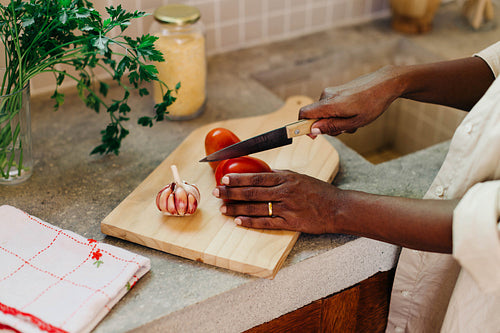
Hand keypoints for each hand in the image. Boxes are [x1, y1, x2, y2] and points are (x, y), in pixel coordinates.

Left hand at [213, 170, 339, 233]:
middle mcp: (285, 192)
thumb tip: (260, 173)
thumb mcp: (299, 177)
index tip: (224, 178)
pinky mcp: (290, 223)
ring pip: (256, 207)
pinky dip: (251, 222)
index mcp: (286, 178)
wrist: (337, 208)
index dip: (238, 178)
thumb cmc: (318, 191)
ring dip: (237, 208)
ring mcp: (287, 208)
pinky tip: (239, 221)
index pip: (257, 177)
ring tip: (223, 209)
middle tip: (217, 192)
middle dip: (232, 192)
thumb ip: (280, 176)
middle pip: (252, 192)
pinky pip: (267, 222)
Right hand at [299, 66, 400, 136]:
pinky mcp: (336, 91)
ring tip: (354, 120)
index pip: (303, 113)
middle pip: (315, 117)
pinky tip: (355, 113)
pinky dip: (340, 114)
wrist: (385, 83)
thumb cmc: (372, 103)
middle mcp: (326, 96)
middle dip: (327, 127)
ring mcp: (331, 92)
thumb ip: (332, 126)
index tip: (313, 136)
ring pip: (325, 113)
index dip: (303, 126)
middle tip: (345, 129)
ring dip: (336, 121)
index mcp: (329, 104)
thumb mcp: (354, 122)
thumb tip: (313, 130)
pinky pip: (331, 107)